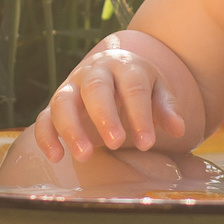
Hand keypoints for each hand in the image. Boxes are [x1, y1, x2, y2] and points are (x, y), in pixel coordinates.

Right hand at [34, 36, 191, 161]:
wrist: (113, 69)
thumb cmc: (138, 86)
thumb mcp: (158, 91)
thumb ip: (167, 108)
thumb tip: (178, 128)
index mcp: (124, 66)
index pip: (132, 87)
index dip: (140, 115)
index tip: (148, 144)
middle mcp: (94, 72)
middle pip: (95, 88)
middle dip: (104, 116)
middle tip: (116, 143)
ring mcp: (71, 86)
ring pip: (63, 101)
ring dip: (71, 128)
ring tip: (84, 155)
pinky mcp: (55, 105)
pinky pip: (44, 118)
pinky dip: (46, 136)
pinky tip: (56, 157)